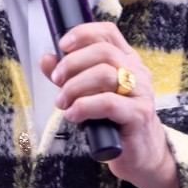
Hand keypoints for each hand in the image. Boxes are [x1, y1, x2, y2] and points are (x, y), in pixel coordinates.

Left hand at [39, 21, 171, 187]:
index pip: (108, 33)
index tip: (62, 45)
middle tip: (57, 79)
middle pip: (103, 52)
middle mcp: (137, 72)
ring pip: (104, 74)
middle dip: (72, 63)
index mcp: (127, 61)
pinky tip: (74, 114)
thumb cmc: (114, 121)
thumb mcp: (89, 93)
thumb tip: (46, 59)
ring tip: (63, 102)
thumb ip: (68, 75)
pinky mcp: (139, 115)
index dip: (83, 33)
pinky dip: (84, 106)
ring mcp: (141, 93)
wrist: (140, 154)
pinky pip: (108, 103)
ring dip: (74, 87)